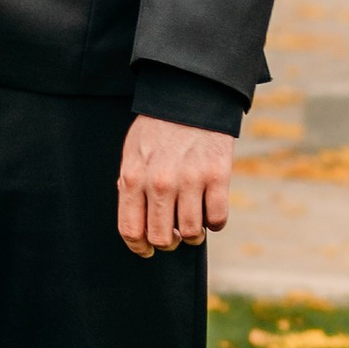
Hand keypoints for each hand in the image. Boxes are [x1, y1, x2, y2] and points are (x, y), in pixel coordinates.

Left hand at [116, 118, 233, 259]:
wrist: (190, 97)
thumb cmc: (158, 127)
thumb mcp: (133, 152)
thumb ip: (130, 185)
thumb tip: (134, 219)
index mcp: (134, 177)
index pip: (131, 230)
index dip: (140, 248)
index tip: (147, 250)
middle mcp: (160, 183)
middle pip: (163, 238)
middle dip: (168, 242)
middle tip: (174, 235)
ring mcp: (190, 181)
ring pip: (192, 233)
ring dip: (193, 235)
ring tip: (193, 223)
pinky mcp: (217, 177)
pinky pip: (218, 220)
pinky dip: (215, 222)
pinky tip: (210, 210)